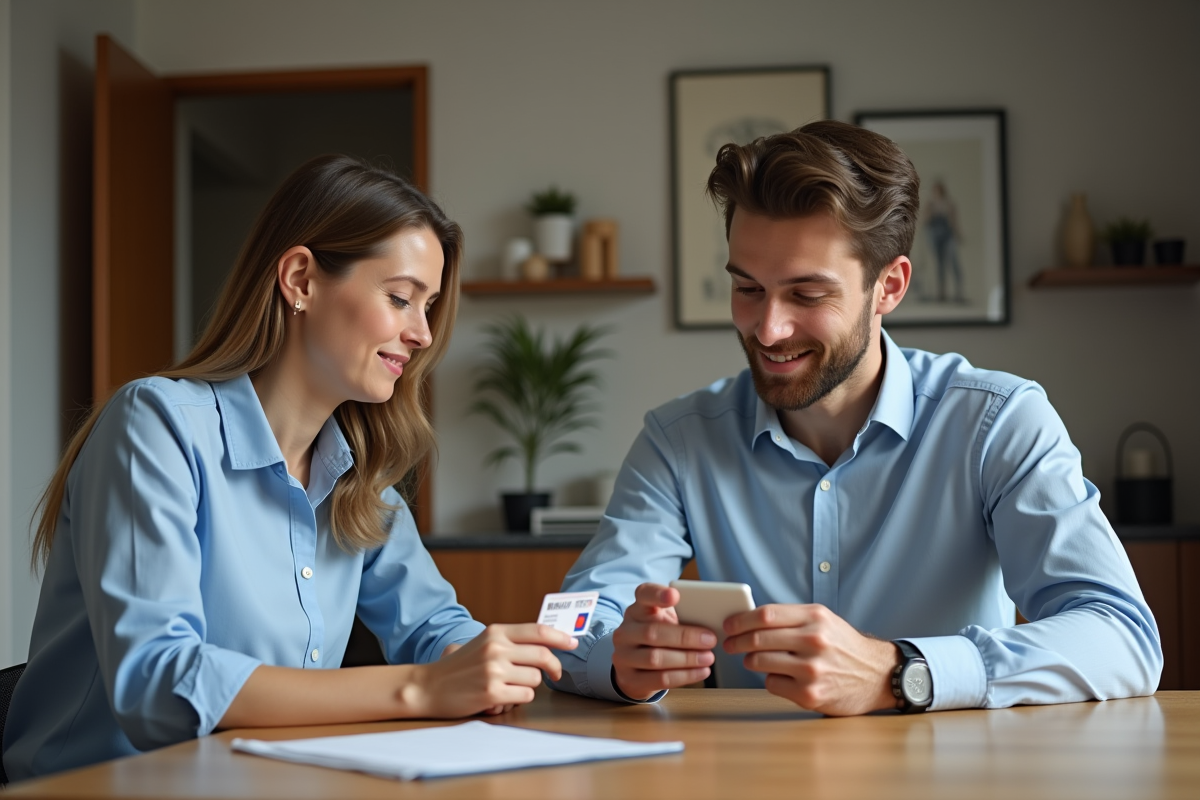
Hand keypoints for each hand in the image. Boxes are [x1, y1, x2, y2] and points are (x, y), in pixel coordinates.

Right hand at [407, 624, 576, 717]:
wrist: (428, 687)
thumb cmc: (458, 667)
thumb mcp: (483, 643)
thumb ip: (511, 641)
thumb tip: (546, 643)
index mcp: (495, 632)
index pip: (538, 630)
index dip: (560, 637)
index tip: (572, 643)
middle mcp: (496, 648)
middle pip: (543, 656)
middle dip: (555, 667)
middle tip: (555, 674)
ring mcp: (494, 670)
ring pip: (535, 679)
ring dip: (528, 686)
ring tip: (510, 687)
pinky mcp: (492, 692)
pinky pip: (524, 696)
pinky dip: (518, 699)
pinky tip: (502, 697)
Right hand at [611, 583, 716, 699]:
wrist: (635, 666)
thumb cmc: (659, 637)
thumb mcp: (665, 621)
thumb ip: (681, 617)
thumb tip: (709, 623)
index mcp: (637, 610)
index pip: (643, 595)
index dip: (657, 594)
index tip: (675, 595)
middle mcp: (625, 631)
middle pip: (652, 632)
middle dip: (685, 637)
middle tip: (710, 639)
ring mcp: (624, 656)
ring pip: (655, 658)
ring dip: (687, 659)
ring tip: (708, 658)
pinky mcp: (630, 679)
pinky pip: (659, 679)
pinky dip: (684, 676)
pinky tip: (701, 671)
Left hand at [723, 604, 900, 715]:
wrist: (877, 675)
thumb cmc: (844, 646)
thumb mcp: (823, 620)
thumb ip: (791, 618)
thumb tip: (749, 619)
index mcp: (815, 617)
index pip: (765, 615)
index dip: (741, 620)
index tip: (729, 624)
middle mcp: (814, 641)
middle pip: (758, 639)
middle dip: (736, 642)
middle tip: (729, 644)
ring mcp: (812, 670)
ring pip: (759, 663)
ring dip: (751, 661)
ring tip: (756, 660)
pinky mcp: (810, 694)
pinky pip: (771, 684)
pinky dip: (771, 680)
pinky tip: (783, 677)